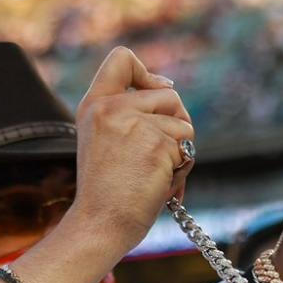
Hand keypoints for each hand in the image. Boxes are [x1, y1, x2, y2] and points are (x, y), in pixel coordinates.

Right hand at [57, 46, 195, 254]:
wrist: (100, 224)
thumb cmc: (106, 192)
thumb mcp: (104, 140)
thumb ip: (127, 114)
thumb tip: (169, 89)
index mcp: (95, 105)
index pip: (122, 58)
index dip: (148, 73)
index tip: (157, 90)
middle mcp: (112, 108)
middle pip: (168, 94)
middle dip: (176, 122)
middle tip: (164, 153)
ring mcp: (135, 124)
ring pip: (183, 123)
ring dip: (180, 151)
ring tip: (155, 174)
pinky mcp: (157, 144)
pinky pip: (188, 148)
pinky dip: (181, 169)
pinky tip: (159, 184)